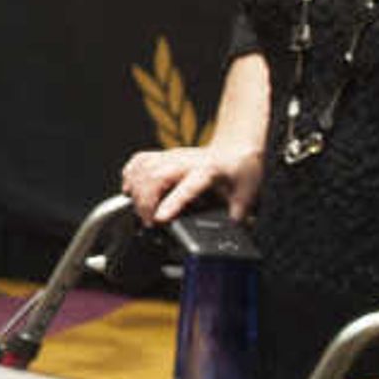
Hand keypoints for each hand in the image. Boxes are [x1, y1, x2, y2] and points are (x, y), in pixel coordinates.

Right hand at [120, 140, 260, 224]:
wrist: (237, 146)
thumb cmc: (241, 167)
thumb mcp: (247, 193)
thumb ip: (238, 214)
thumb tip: (231, 232)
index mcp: (208, 170)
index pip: (186, 187)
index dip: (171, 204)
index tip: (158, 219)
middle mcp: (186, 161)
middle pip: (155, 176)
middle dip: (145, 201)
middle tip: (148, 221)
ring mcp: (172, 156)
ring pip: (143, 168)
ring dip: (136, 190)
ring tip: (140, 210)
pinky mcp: (164, 155)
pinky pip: (139, 160)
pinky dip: (130, 174)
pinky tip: (131, 188)